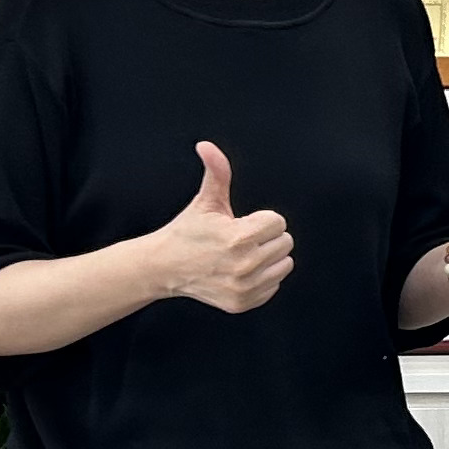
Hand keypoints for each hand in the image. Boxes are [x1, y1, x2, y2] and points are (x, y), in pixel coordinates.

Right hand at [158, 141, 292, 314]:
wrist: (163, 267)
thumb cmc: (188, 231)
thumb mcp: (205, 201)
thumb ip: (216, 172)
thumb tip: (206, 145)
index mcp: (239, 238)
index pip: (279, 223)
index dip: (261, 219)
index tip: (240, 223)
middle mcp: (244, 266)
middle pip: (285, 243)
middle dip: (266, 237)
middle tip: (240, 239)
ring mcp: (244, 288)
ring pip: (284, 265)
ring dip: (268, 257)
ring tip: (242, 254)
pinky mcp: (242, 303)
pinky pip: (274, 285)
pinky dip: (262, 278)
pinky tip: (239, 271)